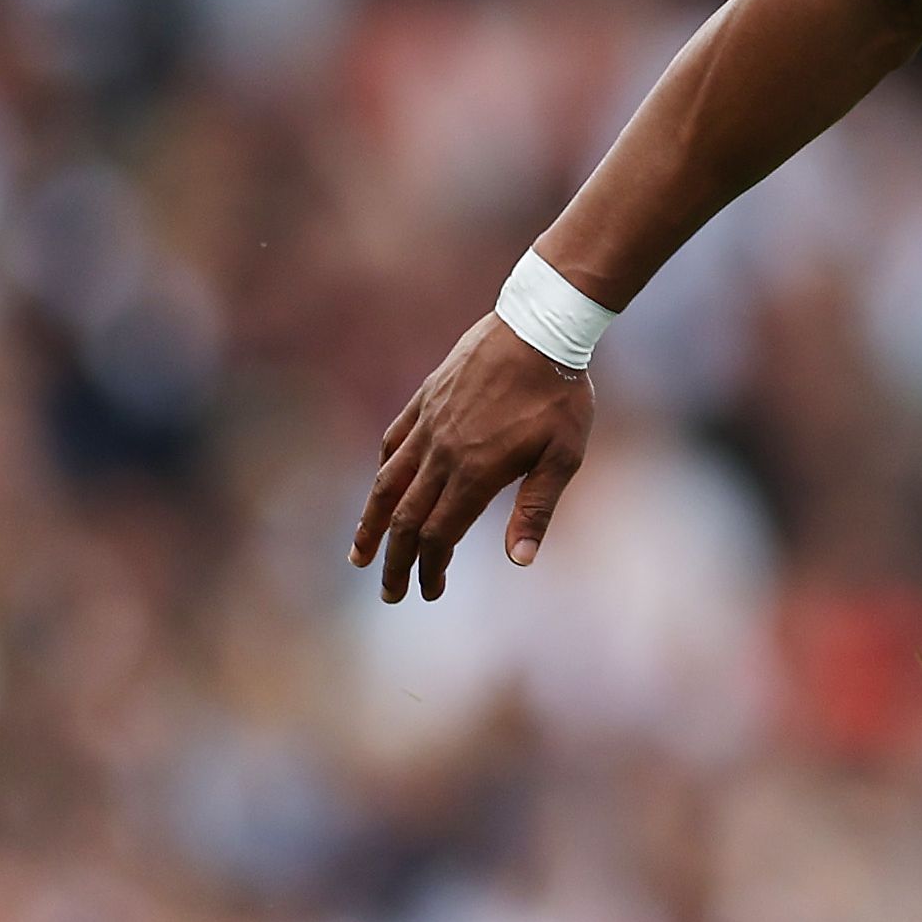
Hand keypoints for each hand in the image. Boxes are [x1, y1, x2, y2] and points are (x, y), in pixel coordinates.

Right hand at [353, 315, 592, 601]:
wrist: (539, 327)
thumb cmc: (561, 394)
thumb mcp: (564, 456)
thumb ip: (537, 508)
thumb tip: (521, 561)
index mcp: (475, 472)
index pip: (439, 534)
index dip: (430, 568)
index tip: (428, 592)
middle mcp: (441, 452)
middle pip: (406, 518)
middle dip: (395, 560)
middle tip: (389, 594)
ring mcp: (427, 425)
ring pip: (386, 483)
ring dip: (371, 523)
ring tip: (357, 553)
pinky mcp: (424, 400)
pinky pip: (392, 443)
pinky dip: (382, 471)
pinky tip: (379, 487)